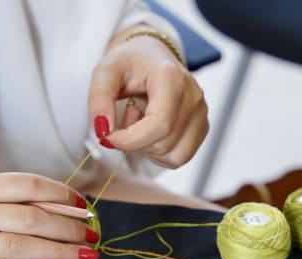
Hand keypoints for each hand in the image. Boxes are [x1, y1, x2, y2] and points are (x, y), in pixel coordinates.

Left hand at [88, 27, 208, 167]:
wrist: (153, 58)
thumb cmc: (131, 63)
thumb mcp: (105, 72)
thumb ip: (99, 100)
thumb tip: (104, 131)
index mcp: (172, 78)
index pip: (159, 124)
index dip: (131, 140)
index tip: (109, 137)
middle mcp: (193, 97)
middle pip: (163, 144)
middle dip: (136, 141)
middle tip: (128, 115)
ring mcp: (201, 114)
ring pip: (172, 156)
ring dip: (148, 147)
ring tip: (142, 121)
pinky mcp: (202, 128)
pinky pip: (179, 157)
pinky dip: (160, 152)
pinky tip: (153, 131)